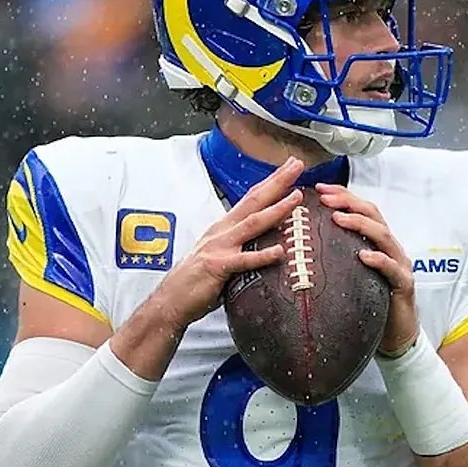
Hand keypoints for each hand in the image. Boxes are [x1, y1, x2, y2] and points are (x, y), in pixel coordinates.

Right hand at [157, 158, 304, 329]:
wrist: (170, 301)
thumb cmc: (196, 280)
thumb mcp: (220, 253)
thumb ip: (240, 244)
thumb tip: (265, 241)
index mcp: (224, 227)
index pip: (251, 198)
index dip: (271, 181)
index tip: (289, 167)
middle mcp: (222, 231)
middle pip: (254, 201)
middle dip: (277, 182)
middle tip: (297, 165)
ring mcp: (219, 247)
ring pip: (252, 224)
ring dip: (276, 210)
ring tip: (296, 198)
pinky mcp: (218, 267)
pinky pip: (244, 261)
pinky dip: (262, 255)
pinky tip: (280, 251)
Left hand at [315, 183, 418, 356]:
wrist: (396, 335)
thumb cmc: (370, 304)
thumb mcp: (350, 276)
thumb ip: (335, 258)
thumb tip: (300, 247)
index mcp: (376, 242)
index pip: (361, 210)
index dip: (343, 196)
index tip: (319, 188)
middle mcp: (390, 248)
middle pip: (373, 214)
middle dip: (349, 203)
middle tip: (325, 198)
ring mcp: (399, 264)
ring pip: (383, 236)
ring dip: (360, 224)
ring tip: (339, 219)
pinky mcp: (404, 284)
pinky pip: (392, 268)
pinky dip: (379, 260)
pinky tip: (363, 256)